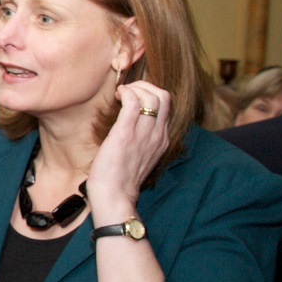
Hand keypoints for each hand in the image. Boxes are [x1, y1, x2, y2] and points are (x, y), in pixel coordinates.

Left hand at [87, 80, 170, 217]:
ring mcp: (145, 134)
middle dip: (146, 86)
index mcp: (162, 140)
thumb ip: (141, 139)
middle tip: (128, 91)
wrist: (114, 195)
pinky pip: (134, 102)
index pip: (167, 107)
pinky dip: (126, 92)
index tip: (133, 98)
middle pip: (164, 96)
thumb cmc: (119, 177)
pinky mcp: (127, 133)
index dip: (150, 95)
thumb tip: (128, 121)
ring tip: (121, 94)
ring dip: (134, 87)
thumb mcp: (139, 155)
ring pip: (152, 96)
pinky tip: (117, 96)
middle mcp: (158, 135)